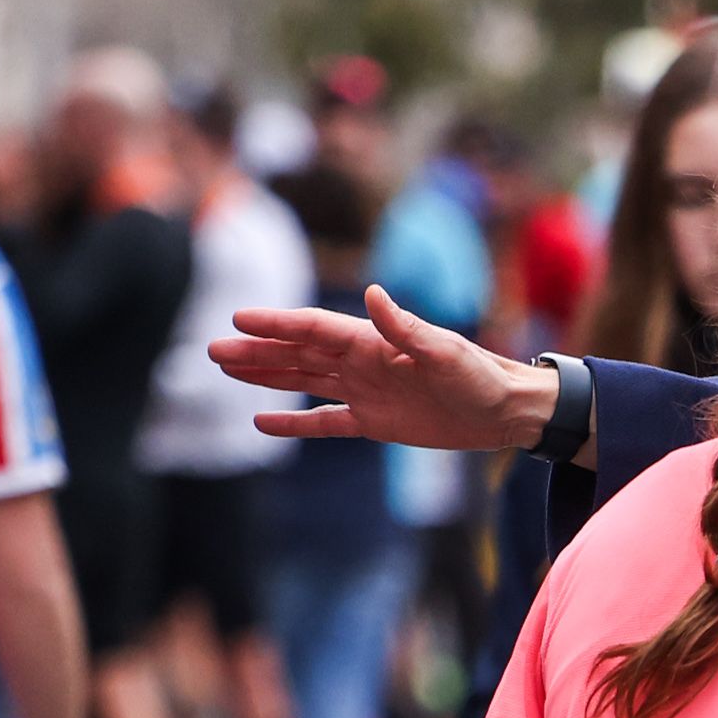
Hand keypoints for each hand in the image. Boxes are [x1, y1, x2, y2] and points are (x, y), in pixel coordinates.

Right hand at [212, 286, 553, 451]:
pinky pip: (325, 421)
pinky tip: (262, 422)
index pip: (315, 328)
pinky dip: (295, 423)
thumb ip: (405, 328)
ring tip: (226, 369)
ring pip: (304, 380)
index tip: (238, 318)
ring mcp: (365, 391)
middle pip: (298, 352)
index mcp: (374, 341)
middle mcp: (363, 362)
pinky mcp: (375, 422)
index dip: (276, 323)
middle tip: (212, 348)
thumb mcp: (444, 353)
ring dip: (266, 375)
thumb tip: (375, 294)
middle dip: (256, 350)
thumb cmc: (479, 376)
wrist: (505, 411)